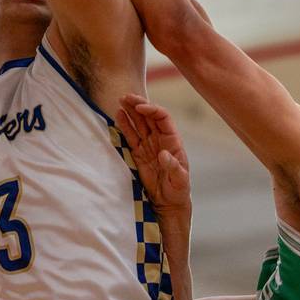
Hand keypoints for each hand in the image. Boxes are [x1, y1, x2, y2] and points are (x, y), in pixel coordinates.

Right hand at [117, 94, 190, 213]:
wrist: (168, 203)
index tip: (140, 107)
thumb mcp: (180, 181)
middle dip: (139, 104)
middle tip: (126, 96)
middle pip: (149, 116)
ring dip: (131, 111)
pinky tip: (118, 115)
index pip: (163, 118)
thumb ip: (174, 167)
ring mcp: (148, 145)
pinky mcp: (138, 152)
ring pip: (139, 123)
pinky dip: (124, 125)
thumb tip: (164, 154)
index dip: (152, 110)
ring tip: (120, 100)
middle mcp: (160, 139)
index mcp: (172, 141)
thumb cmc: (178, 191)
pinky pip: (131, 135)